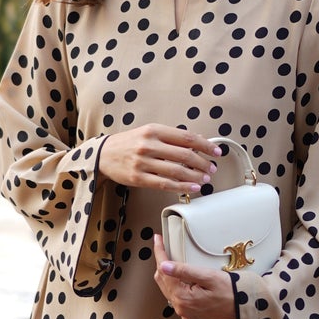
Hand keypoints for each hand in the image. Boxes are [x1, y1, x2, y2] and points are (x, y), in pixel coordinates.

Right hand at [98, 123, 223, 191]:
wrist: (102, 154)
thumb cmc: (129, 143)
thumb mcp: (148, 132)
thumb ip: (171, 137)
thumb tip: (198, 141)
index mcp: (154, 130)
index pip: (187, 137)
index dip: (205, 145)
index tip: (216, 151)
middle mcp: (149, 144)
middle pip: (185, 155)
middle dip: (203, 163)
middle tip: (212, 168)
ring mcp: (143, 162)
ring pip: (177, 171)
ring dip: (195, 177)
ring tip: (205, 180)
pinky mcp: (138, 178)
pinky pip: (165, 184)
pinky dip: (182, 187)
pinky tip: (192, 188)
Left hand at [153, 233, 236, 318]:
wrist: (245, 307)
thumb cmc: (232, 292)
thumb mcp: (208, 276)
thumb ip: (184, 271)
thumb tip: (164, 265)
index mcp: (182, 298)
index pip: (164, 271)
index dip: (160, 253)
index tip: (158, 240)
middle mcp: (181, 307)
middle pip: (163, 281)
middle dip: (162, 262)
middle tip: (164, 247)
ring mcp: (185, 312)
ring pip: (168, 289)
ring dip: (168, 274)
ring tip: (172, 259)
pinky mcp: (190, 314)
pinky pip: (176, 298)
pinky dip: (175, 285)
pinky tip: (181, 277)